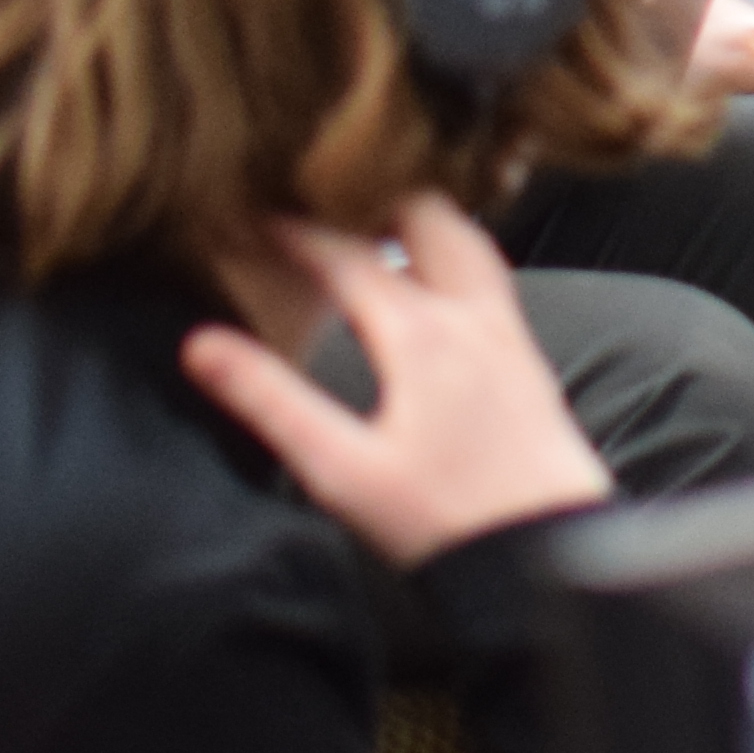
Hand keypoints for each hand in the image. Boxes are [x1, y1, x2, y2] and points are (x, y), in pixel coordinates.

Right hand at [176, 202, 616, 568]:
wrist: (553, 554)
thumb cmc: (443, 520)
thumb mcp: (339, 469)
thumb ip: (270, 401)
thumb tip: (200, 344)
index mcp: (420, 333)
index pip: (345, 256)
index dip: (291, 230)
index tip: (248, 214)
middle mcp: (473, 316)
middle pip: (426, 217)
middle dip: (372, 198)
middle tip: (322, 198)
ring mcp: (510, 333)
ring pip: (467, 241)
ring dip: (420, 220)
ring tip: (373, 222)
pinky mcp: (530, 360)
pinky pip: (490, 278)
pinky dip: (454, 254)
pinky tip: (435, 285)